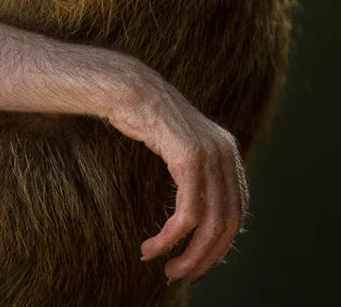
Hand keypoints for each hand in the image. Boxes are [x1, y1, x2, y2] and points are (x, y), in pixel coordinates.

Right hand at [107, 74, 247, 282]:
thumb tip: (194, 207)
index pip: (237, 212)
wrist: (125, 88)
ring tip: (166, 266)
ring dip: (187, 253)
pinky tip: (155, 245)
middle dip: (205, 256)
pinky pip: (187, 212)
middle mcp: (227, 153)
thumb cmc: (141, 117)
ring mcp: (211, 154)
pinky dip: (172, 236)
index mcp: (229, 152)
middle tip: (180, 273)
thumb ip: (194, 170)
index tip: (196, 260)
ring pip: (210, 223)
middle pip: (228, 223)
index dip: (219, 243)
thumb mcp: (177, 146)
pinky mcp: (190, 158)